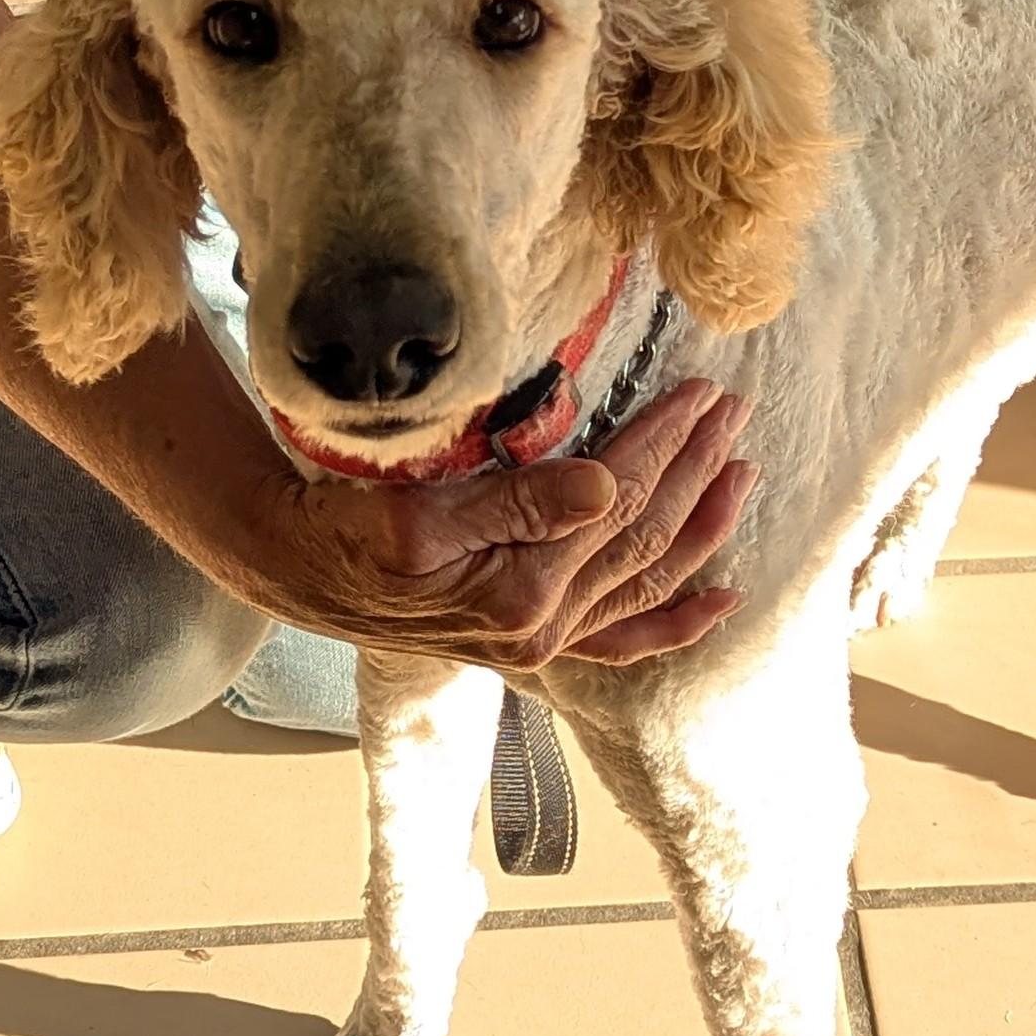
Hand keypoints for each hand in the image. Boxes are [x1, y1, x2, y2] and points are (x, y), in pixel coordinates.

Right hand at [241, 379, 757, 669]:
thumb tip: (605, 485)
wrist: (293, 572)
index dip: (662, 443)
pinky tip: (722, 600)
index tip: (699, 393)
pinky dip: (678, 623)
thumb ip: (514, 503)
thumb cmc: (342, 528)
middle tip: (732, 411)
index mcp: (518, 592)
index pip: (615, 502)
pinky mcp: (534, 642)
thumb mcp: (414, 511)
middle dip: (694, 469)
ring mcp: (543, 641)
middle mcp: (543, 627)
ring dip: (702, 526)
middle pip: (644, 537)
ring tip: (742, 472)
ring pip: (648, 580)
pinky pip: (624, 640)